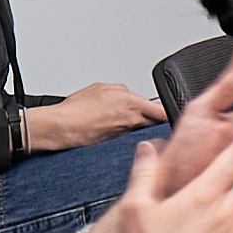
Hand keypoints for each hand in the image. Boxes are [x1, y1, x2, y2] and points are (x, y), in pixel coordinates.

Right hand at [27, 80, 161, 152]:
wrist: (61, 128)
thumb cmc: (76, 109)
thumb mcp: (101, 88)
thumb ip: (120, 90)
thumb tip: (127, 93)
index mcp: (131, 103)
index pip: (162, 111)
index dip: (169, 112)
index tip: (171, 111)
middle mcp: (131, 121)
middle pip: (155, 123)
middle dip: (156, 119)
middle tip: (154, 116)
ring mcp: (125, 135)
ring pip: (141, 130)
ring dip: (138, 126)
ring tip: (123, 120)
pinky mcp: (116, 145)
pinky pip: (127, 137)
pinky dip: (124, 133)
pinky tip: (112, 128)